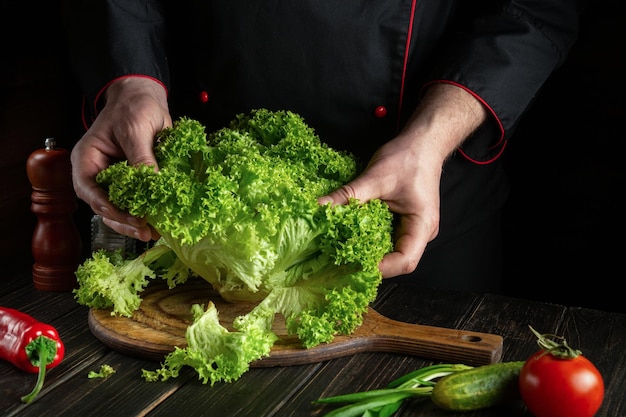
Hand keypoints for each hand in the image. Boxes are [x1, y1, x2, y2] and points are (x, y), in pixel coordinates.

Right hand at [70, 76, 171, 240]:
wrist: (144, 98)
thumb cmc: (133, 106)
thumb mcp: (136, 129)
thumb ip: (142, 157)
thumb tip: (152, 183)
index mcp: (87, 159)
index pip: (88, 188)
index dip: (105, 205)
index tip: (126, 215)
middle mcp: (98, 173)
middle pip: (103, 206)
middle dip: (123, 220)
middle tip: (144, 229)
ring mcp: (115, 180)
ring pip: (119, 209)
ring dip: (134, 223)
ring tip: (152, 232)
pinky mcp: (133, 183)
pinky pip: (136, 202)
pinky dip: (146, 213)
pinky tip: (158, 222)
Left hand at [319, 83, 487, 277]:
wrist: (423, 143)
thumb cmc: (407, 158)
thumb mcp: (374, 178)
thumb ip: (347, 196)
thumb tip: (319, 207)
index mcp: (423, 226)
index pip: (404, 261)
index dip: (380, 268)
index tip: (352, 264)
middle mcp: (421, 233)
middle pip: (397, 261)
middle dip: (370, 263)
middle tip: (341, 261)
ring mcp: (414, 229)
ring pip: (391, 251)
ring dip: (369, 252)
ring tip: (343, 252)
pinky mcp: (404, 223)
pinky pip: (388, 238)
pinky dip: (370, 240)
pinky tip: (351, 237)